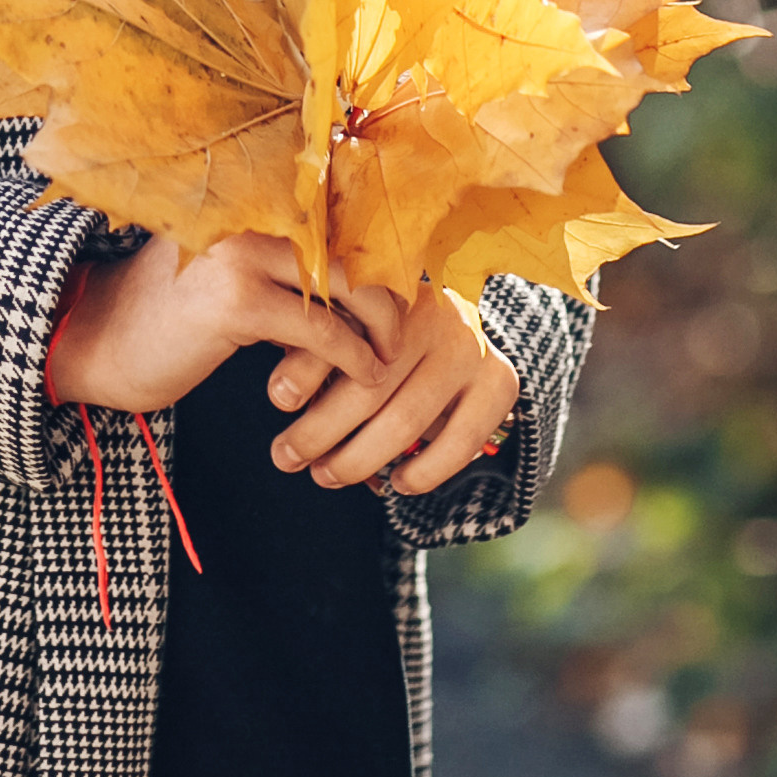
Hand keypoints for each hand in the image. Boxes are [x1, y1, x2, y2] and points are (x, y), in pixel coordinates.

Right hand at [48, 233, 389, 418]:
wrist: (97, 338)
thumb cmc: (170, 315)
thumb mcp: (233, 274)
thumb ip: (285, 264)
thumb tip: (363, 281)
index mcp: (252, 200)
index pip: (340, 218)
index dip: (380, 255)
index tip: (410, 291)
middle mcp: (250, 214)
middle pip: (354, 245)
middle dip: (391, 292)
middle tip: (408, 331)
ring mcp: (242, 253)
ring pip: (347, 285)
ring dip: (381, 327)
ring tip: (390, 358)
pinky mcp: (236, 301)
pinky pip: (321, 330)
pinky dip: (354, 357)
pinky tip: (367, 374)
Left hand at [265, 283, 518, 496]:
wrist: (467, 333)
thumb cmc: (387, 339)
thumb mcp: (352, 331)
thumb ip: (322, 352)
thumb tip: (283, 394)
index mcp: (392, 293)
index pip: (342, 333)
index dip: (306, 368)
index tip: (277, 400)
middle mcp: (434, 315)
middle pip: (368, 386)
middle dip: (319, 431)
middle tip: (286, 457)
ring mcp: (470, 348)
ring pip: (405, 420)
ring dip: (359, 459)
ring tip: (325, 475)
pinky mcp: (500, 382)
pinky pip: (459, 440)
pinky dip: (426, 471)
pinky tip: (398, 484)